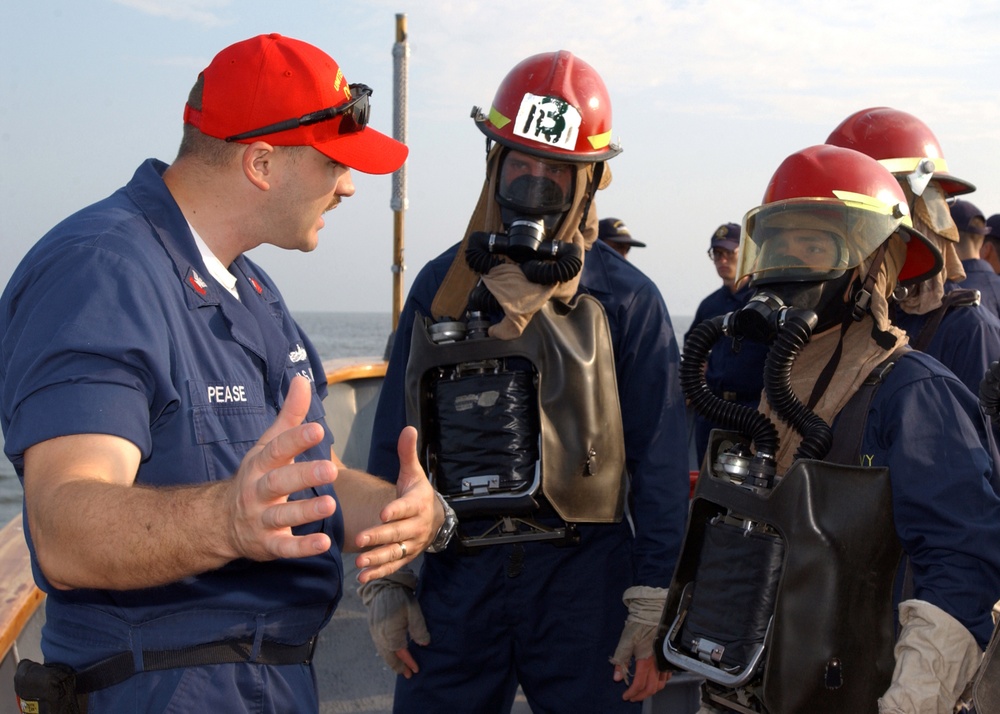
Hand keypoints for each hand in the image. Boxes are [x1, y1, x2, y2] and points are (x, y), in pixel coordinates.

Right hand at [224, 375, 337, 561]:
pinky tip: (324, 544)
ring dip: (305, 511)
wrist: (220, 521)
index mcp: (260, 464)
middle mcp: (257, 491)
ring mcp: (260, 519)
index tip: (318, 429)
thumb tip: (301, 380)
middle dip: (303, 476)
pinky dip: (303, 548)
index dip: (296, 439)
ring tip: (330, 505)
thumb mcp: (267, 444)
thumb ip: (289, 415)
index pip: (277, 449)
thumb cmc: (255, 476)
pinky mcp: (267, 545)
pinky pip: (284, 548)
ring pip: (281, 516)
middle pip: (279, 482)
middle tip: (331, 470)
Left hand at [353, 426, 440, 583]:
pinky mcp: (406, 557)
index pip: (407, 507)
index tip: (383, 513)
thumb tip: (408, 428)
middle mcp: (417, 525)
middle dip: (380, 537)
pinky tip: (362, 577)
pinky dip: (378, 573)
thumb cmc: (416, 492)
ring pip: (395, 553)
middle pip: (398, 533)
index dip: (396, 511)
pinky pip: (392, 566)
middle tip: (361, 539)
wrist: (435, 518)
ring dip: (377, 558)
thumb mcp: (413, 472)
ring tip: (360, 563)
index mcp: (418, 503)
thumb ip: (407, 453)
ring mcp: (411, 543)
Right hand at [358, 568, 428, 678]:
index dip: (409, 662)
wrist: (383, 585)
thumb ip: (418, 628)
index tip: (416, 669)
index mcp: (391, 633)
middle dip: (399, 667)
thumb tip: (424, 644)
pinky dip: (386, 653)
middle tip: (409, 674)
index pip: (401, 653)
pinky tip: (392, 653)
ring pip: (383, 652)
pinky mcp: (372, 628)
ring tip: (401, 668)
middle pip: (389, 657)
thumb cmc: (400, 597)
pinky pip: (379, 645)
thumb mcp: (413, 611)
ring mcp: (375, 632)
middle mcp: (380, 635)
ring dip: (392, 661)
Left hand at [610, 585, 669, 701]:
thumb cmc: (639, 624)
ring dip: (651, 690)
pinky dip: (660, 682)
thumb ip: (621, 659)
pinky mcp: (669, 656)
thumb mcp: (626, 639)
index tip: (625, 696)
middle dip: (641, 695)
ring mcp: (665, 660)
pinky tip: (653, 680)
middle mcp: (658, 663)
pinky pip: (668, 675)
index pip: (640, 684)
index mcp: (646, 660)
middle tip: (631, 697)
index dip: (632, 693)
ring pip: (662, 684)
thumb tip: (617, 678)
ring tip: (641, 691)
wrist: (654, 611)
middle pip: (652, 688)